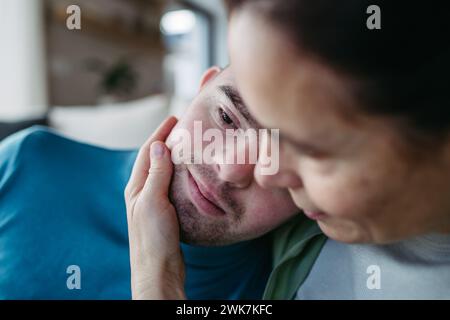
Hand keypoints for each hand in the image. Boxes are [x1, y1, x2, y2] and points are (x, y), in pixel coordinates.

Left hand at [125, 116, 185, 299]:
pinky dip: (179, 174)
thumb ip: (156, 174)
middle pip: (153, 160)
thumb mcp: (153, 201)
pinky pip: (170, 186)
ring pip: (162, 172)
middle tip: (182, 128)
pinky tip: (189, 175)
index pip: (147, 152)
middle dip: (165, 141)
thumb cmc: (153, 238)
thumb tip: (158, 145)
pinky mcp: (164, 213)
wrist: (158, 270)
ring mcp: (153, 203)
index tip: (173, 119)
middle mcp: (142, 193)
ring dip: (172, 157)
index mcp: (136, 188)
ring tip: (187, 146)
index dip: (159, 134)